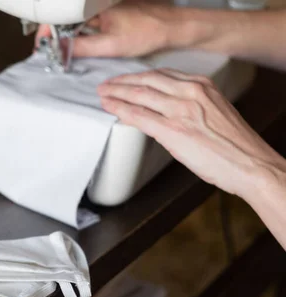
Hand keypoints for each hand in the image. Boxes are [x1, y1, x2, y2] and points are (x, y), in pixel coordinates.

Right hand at [34, 2, 178, 57]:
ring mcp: (101, 8)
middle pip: (65, 18)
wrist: (172, 27)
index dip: (47, 33)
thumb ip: (83, 48)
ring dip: (68, 37)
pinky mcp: (108, 14)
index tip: (42, 47)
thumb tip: (60, 50)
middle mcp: (96, 3)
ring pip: (75, 22)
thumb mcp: (111, 45)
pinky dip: (80, 35)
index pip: (60, 16)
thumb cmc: (149, 30)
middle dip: (55, 36)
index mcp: (94, 5)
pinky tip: (81, 46)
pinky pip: (87, 24)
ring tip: (64, 51)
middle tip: (51, 53)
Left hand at [96, 68, 285, 199]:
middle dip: (121, 82)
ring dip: (116, 94)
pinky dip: (120, 110)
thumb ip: (190, 105)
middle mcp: (190, 92)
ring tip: (103, 95)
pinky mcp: (173, 130)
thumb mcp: (213, 112)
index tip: (125, 79)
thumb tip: (164, 111)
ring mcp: (180, 110)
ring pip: (139, 95)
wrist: (250, 164)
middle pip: (146, 81)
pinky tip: (110, 108)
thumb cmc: (235, 145)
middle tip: (106, 85)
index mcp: (202, 85)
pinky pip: (139, 116)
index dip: (138, 76)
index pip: (161, 75)